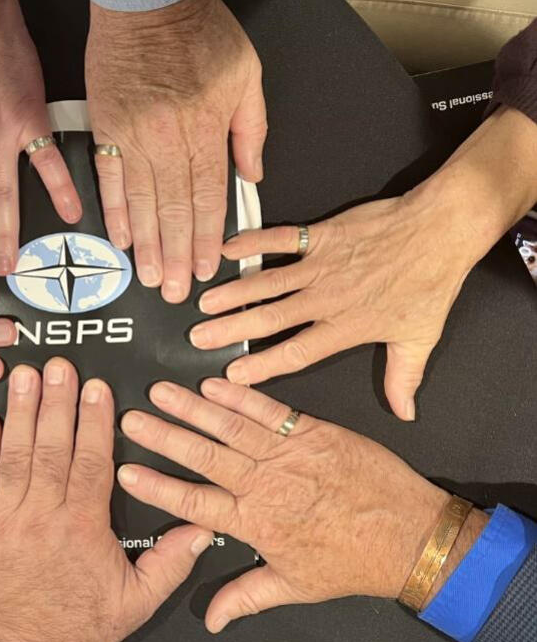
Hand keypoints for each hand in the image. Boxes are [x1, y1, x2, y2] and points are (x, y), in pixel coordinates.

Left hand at [0, 358, 211, 641]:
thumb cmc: (77, 626)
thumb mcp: (137, 602)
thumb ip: (172, 563)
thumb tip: (202, 529)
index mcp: (83, 528)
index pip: (91, 461)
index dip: (94, 421)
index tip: (96, 388)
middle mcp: (43, 517)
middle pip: (52, 447)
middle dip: (57, 401)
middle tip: (59, 365)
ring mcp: (7, 519)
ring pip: (15, 455)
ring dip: (20, 411)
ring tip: (25, 376)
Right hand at [85, 0, 266, 302]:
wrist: (146, 0)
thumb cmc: (198, 32)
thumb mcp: (246, 75)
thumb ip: (251, 130)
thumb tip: (251, 177)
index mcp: (204, 130)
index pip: (208, 199)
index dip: (205, 240)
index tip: (204, 269)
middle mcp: (168, 140)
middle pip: (173, 211)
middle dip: (175, 256)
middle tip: (173, 291)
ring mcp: (133, 137)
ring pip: (141, 203)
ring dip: (146, 245)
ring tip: (148, 277)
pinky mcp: (106, 129)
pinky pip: (110, 179)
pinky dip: (114, 211)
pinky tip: (119, 238)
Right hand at [116, 378, 488, 632]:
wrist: (409, 535)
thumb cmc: (354, 561)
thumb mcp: (295, 586)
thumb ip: (246, 596)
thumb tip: (212, 618)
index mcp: (258, 523)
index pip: (194, 504)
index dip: (157, 487)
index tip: (128, 470)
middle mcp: (267, 485)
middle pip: (204, 457)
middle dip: (163, 436)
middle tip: (132, 419)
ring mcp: (289, 455)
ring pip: (230, 427)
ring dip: (192, 408)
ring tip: (161, 391)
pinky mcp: (312, 433)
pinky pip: (269, 410)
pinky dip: (239, 396)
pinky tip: (214, 384)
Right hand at [191, 106, 536, 419]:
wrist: (441, 229)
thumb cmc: (431, 282)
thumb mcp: (421, 337)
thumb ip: (403, 377)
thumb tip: (404, 413)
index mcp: (348, 326)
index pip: (297, 352)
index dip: (262, 365)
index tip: (233, 375)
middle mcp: (328, 298)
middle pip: (271, 318)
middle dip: (231, 330)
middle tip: (199, 338)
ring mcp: (322, 265)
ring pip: (268, 282)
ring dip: (233, 292)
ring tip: (204, 302)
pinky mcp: (323, 235)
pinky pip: (281, 239)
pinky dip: (253, 242)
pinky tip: (227, 249)